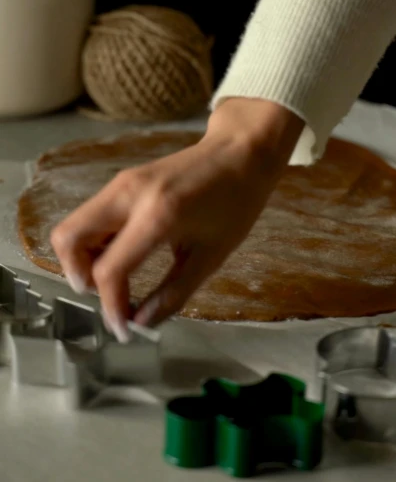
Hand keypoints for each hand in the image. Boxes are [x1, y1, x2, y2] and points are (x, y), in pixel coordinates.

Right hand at [50, 98, 303, 341]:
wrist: (241, 152)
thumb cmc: (235, 203)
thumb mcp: (212, 255)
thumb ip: (174, 293)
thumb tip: (142, 323)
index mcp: (157, 216)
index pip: (109, 269)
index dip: (110, 306)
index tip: (124, 329)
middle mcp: (129, 194)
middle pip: (68, 238)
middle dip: (78, 276)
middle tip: (107, 295)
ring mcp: (121, 183)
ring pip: (74, 225)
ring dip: (83, 259)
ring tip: (118, 278)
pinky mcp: (122, 180)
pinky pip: (91, 215)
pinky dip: (94, 241)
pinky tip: (123, 255)